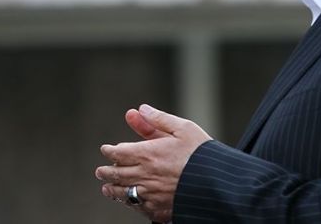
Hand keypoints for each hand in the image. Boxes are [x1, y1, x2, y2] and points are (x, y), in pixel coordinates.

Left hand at [95, 104, 211, 222]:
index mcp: (148, 153)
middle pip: (116, 174)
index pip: (118, 152)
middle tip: (100, 171)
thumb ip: (158, 119)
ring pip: (123, 193)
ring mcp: (151, 194)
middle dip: (106, 171)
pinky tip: (128, 201)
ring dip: (112, 189)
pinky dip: (129, 203)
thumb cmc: (203, 154)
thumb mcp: (183, 128)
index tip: (106, 150)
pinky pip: (138, 208)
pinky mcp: (160, 209)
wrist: (219, 184)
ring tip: (107, 188)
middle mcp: (145, 175)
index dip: (110, 151)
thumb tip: (140, 109)